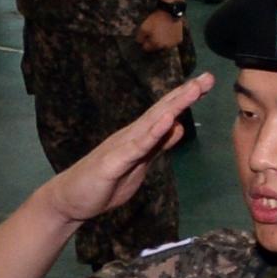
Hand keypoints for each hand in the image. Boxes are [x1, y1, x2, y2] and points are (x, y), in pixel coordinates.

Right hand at [34, 72, 211, 226]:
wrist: (69, 200)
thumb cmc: (104, 183)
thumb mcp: (140, 164)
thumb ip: (157, 146)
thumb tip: (177, 127)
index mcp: (139, 137)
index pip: (166, 114)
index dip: (186, 98)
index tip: (206, 82)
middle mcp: (131, 136)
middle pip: (162, 112)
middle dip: (185, 94)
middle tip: (208, 77)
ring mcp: (122, 147)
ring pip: (152, 123)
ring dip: (173, 106)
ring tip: (193, 90)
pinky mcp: (113, 162)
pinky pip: (136, 147)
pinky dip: (153, 132)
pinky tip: (167, 120)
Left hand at [136, 8, 182, 53]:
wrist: (171, 12)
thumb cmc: (156, 20)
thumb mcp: (143, 27)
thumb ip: (139, 37)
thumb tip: (140, 43)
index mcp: (156, 44)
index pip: (146, 48)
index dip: (145, 42)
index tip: (146, 36)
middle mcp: (165, 47)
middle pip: (156, 48)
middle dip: (153, 42)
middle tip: (154, 33)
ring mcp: (173, 44)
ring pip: (165, 46)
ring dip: (162, 42)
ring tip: (161, 33)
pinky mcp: (179, 40)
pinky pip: (172, 43)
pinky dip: (170, 40)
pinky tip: (168, 33)